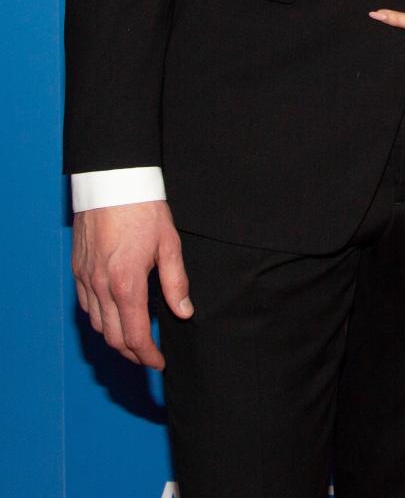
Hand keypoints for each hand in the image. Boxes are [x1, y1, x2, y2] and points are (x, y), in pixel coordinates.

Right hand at [72, 200, 191, 368]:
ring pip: (97, 326)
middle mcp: (102, 287)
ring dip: (115, 339)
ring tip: (134, 340)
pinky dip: (100, 320)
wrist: (112, 182)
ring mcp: (86, 279)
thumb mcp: (169, 244)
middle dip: (132, 353)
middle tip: (149, 356)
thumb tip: (184, 312)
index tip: (158, 363)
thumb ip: (176, 282)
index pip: (135, 335)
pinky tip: (114, 316)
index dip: (148, 355)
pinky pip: (86, 307)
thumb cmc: (143, 209)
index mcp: (127, 284)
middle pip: (113, 337)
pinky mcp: (78, 269)